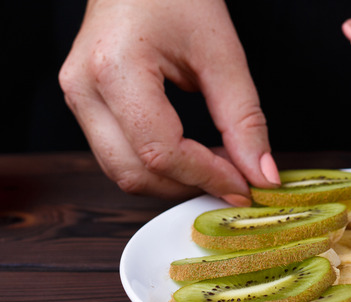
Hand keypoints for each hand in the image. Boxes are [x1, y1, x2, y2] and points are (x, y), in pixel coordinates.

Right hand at [59, 0, 278, 205]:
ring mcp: (77, 97)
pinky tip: (194, 156)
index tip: (246, 186)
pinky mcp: (85, 103)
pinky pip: (119, 154)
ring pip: (123, 171)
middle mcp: (83, 87)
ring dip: (174, 181)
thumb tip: (262, 174)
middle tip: (236, 181)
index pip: (161, 151)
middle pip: (134, 172)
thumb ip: (244, 120)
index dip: (207, 177)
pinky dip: (159, 166)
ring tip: (219, 167)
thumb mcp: (222, 54)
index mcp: (115, 68)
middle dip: (189, 186)